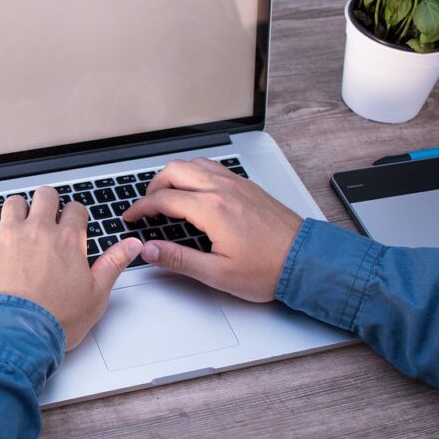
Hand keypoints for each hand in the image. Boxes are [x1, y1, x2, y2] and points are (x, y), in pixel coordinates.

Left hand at [0, 186, 143, 349]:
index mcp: (67, 239)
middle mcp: (38, 231)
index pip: (75, 210)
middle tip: (46, 217)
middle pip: (45, 196)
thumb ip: (113, 263)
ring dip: (17, 211)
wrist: (19, 334)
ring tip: (19, 225)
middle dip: (48, 203)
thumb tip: (131, 245)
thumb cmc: (57, 319)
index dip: (75, 216)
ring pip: (13, 203)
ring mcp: (9, 237)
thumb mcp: (97, 294)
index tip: (72, 225)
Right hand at [122, 158, 301, 301]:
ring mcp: (237, 184)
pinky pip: (214, 168)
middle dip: (153, 186)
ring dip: (175, 176)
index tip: (131, 217)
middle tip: (146, 206)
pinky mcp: (248, 186)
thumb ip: (178, 259)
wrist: (306, 260)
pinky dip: (196, 174)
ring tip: (168, 196)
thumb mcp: (217, 273)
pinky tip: (196, 192)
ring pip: (195, 164)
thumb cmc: (269, 269)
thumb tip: (150, 250)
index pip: (163, 199)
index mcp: (212, 209)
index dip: (140, 208)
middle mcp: (223, 190)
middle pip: (175, 171)